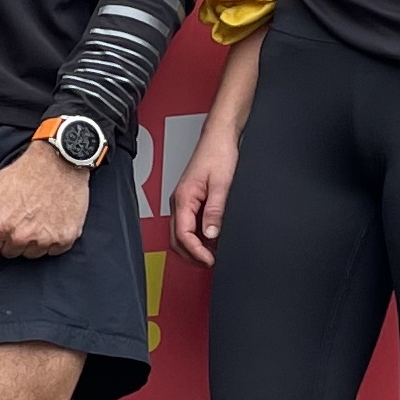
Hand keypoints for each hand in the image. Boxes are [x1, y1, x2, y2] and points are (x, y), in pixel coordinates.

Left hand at [0, 140, 90, 259]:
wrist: (58, 162)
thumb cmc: (20, 174)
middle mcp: (20, 236)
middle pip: (8, 253)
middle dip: (10, 238)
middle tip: (19, 214)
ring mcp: (44, 239)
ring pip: (30, 254)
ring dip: (31, 240)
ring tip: (36, 216)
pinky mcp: (65, 239)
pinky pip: (52, 251)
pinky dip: (51, 238)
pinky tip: (50, 219)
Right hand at [169, 118, 242, 266]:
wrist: (219, 137)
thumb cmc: (218, 153)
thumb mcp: (221, 184)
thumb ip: (215, 211)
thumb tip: (211, 234)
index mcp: (183, 198)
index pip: (183, 234)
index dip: (196, 252)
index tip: (209, 260)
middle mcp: (179, 201)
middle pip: (177, 238)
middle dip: (192, 254)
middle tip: (209, 263)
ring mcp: (183, 200)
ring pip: (181, 233)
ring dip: (194, 247)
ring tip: (211, 254)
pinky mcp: (190, 199)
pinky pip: (188, 223)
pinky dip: (197, 236)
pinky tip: (210, 239)